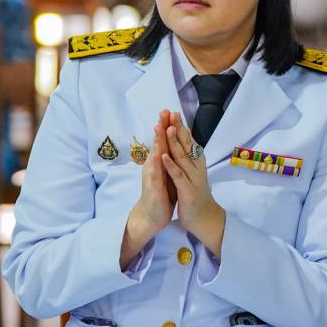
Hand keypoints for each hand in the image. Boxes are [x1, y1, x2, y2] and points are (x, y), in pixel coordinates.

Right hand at [120, 114, 175, 267]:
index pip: (164, 141)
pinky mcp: (153, 187)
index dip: (167, 126)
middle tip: (163, 111)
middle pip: (158, 143)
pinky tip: (158, 154)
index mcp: (159, 162)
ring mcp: (152, 176)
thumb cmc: (161, 193)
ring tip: (158, 126)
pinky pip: (155, 174)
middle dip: (161, 127)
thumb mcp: (167, 172)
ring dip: (157, 141)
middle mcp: (154, 166)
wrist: (152, 216)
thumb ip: (169, 159)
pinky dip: (157, 164)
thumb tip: (174, 144)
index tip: (171, 111)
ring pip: (154, 155)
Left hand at [161, 112, 224, 252]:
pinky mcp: (187, 190)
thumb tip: (186, 141)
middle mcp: (196, 167)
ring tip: (168, 128)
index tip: (174, 112)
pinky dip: (170, 165)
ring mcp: (193, 178)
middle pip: (186, 145)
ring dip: (175, 142)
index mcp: (196, 163)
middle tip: (172, 113)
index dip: (181, 127)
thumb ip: (190, 158)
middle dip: (178, 128)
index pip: (188, 141)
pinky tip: (163, 156)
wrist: (203, 218)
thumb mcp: (193, 173)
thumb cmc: (196, 194)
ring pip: (182, 157)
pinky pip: (178, 175)